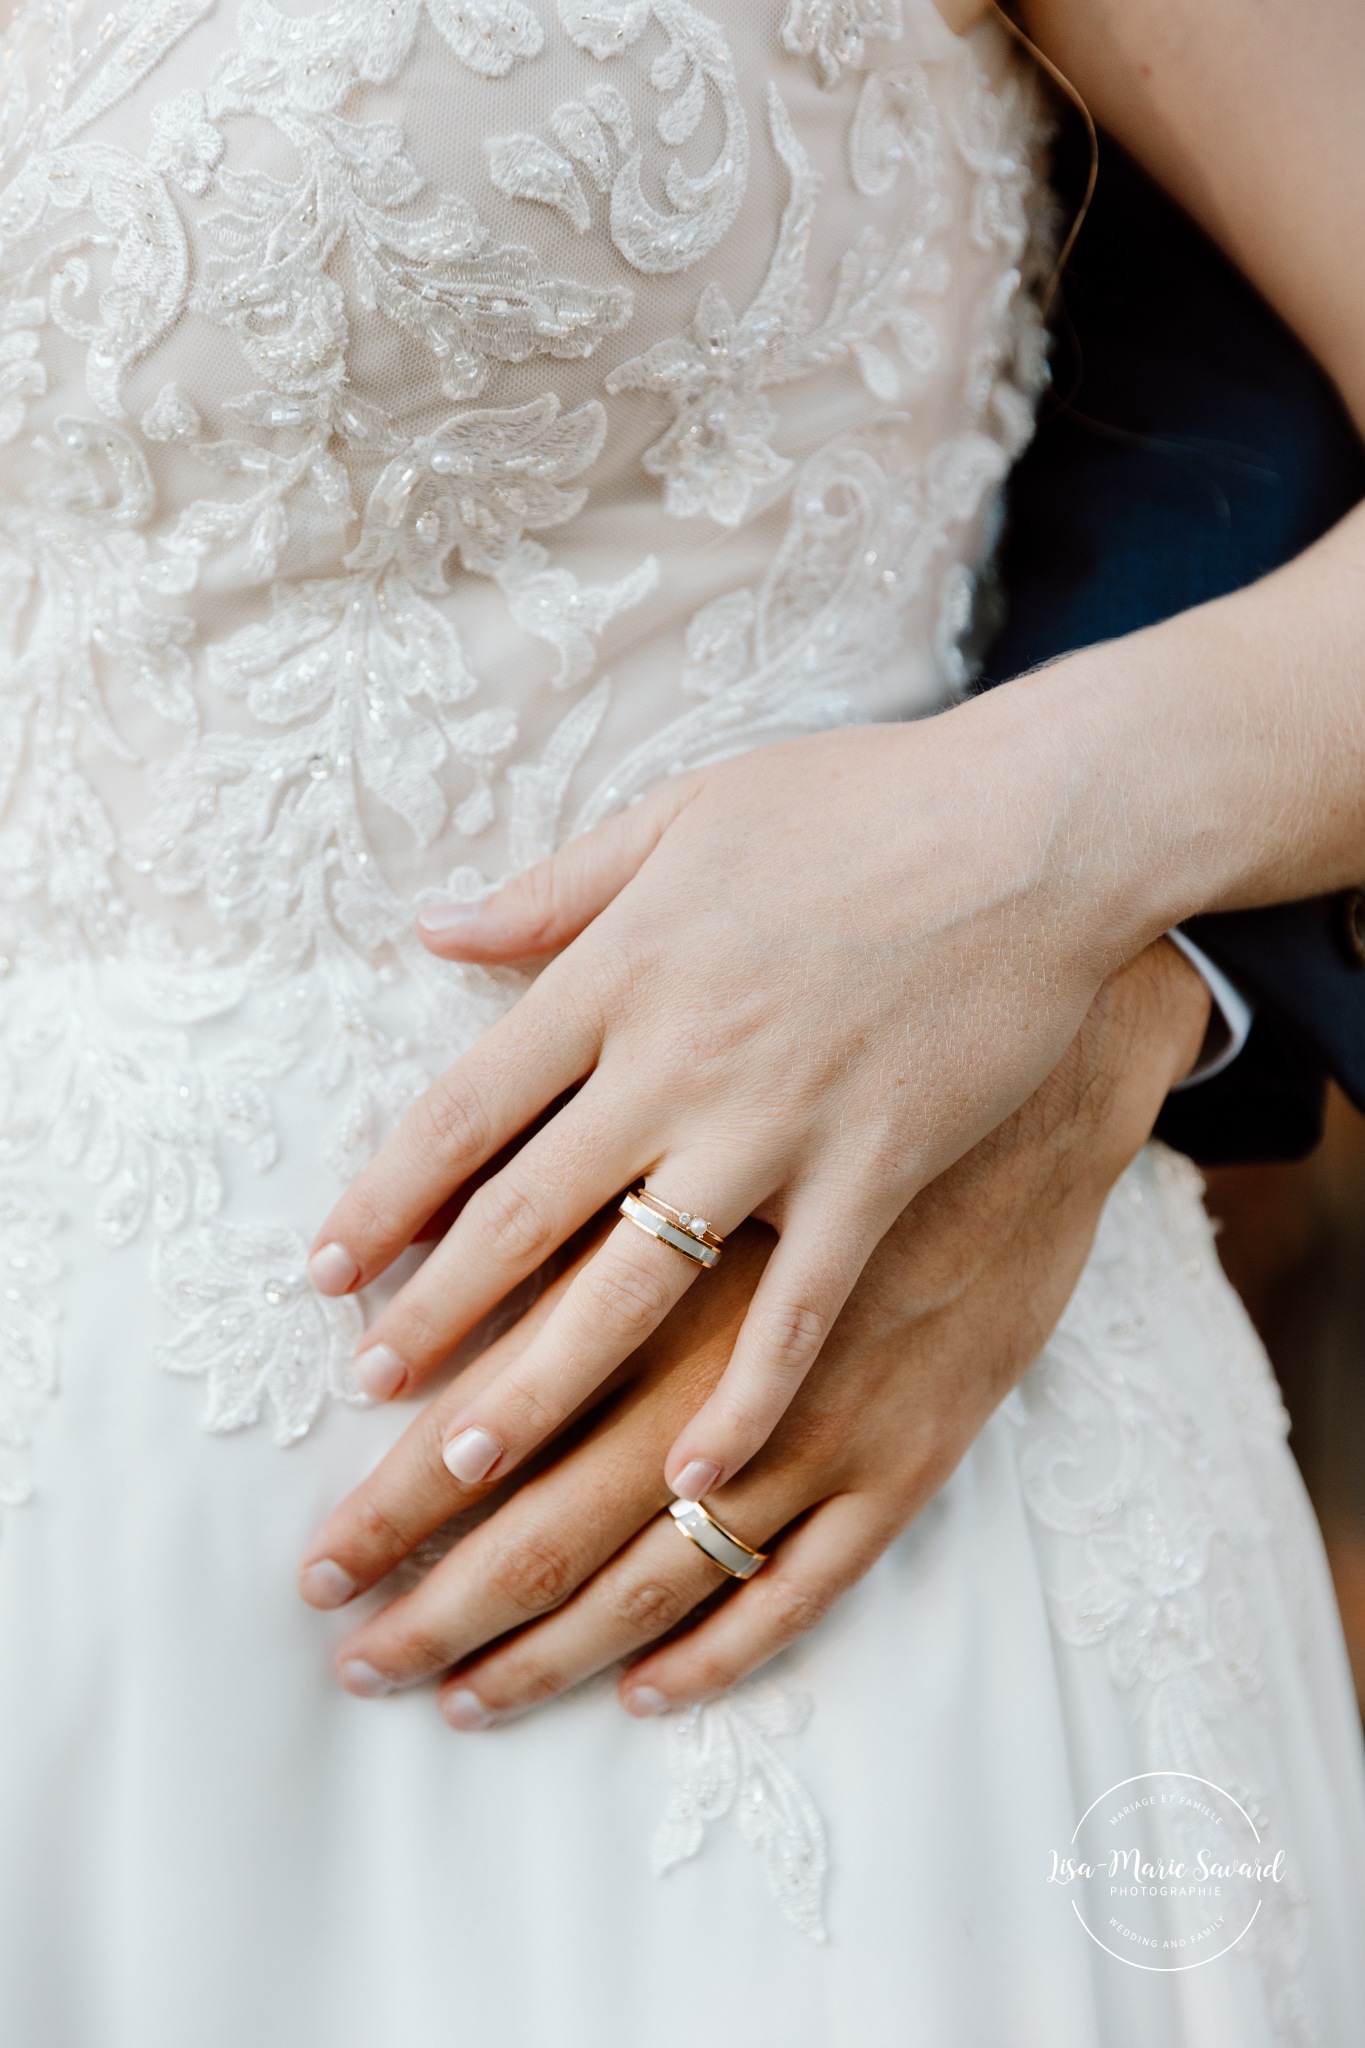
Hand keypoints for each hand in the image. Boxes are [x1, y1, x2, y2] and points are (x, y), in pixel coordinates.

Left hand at [308, 700, 1154, 1505]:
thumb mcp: (686, 813)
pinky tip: (693, 1477)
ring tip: (465, 1463)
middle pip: (525, 1212)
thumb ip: (554, 887)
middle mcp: (679, 1059)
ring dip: (541, 1379)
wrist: (1036, 822)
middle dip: (435, 1315)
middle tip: (366, 1398)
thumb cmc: (859, 803)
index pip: (467, 1105)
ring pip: (634, 1280)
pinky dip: (745, 1397)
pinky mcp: (877, 1172)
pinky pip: (798, 1309)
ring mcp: (780, 1124)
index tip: (325, 1272)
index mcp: (621, 969)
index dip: (387, 1195)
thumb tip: (434, 930)